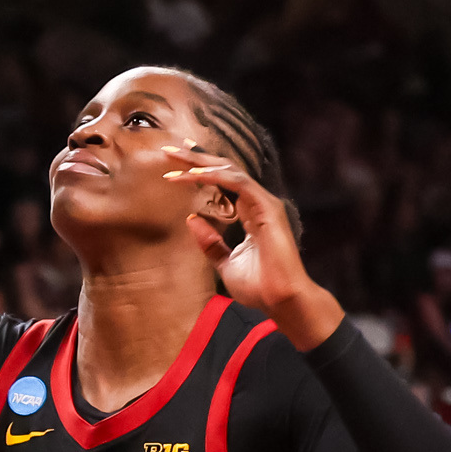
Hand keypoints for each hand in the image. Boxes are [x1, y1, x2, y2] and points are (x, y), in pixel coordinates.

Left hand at [162, 144, 340, 347]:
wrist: (281, 302)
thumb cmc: (259, 287)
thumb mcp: (225, 262)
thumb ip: (210, 242)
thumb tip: (191, 219)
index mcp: (250, 213)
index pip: (224, 181)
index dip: (202, 167)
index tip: (178, 159)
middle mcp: (258, 204)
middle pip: (225, 170)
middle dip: (196, 158)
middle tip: (169, 149)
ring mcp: (265, 204)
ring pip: (231, 171)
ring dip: (201, 164)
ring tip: (175, 159)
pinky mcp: (268, 209)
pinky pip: (240, 183)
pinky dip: (217, 176)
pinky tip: (196, 175)